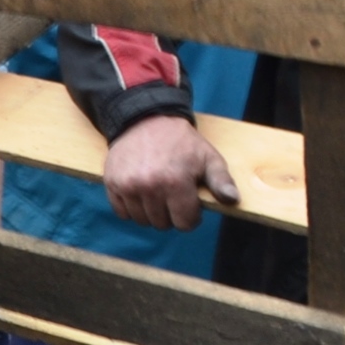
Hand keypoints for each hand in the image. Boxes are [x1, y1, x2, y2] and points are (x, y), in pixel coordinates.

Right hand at [102, 115, 235, 230]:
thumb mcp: (208, 157)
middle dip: (170, 214)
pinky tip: (139, 193)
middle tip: (172, 194)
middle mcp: (149, 186)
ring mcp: (128, 185)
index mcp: (175, 182)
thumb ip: (221, 180)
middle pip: (162, 224)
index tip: (189, 202)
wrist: (145, 119)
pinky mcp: (112, 183)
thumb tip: (232, 200)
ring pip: (142, 220)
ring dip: (151, 212)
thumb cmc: (181, 142)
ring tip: (156, 193)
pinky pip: (122, 213)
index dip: (191, 216)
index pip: (185, 223)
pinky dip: (131, 208)